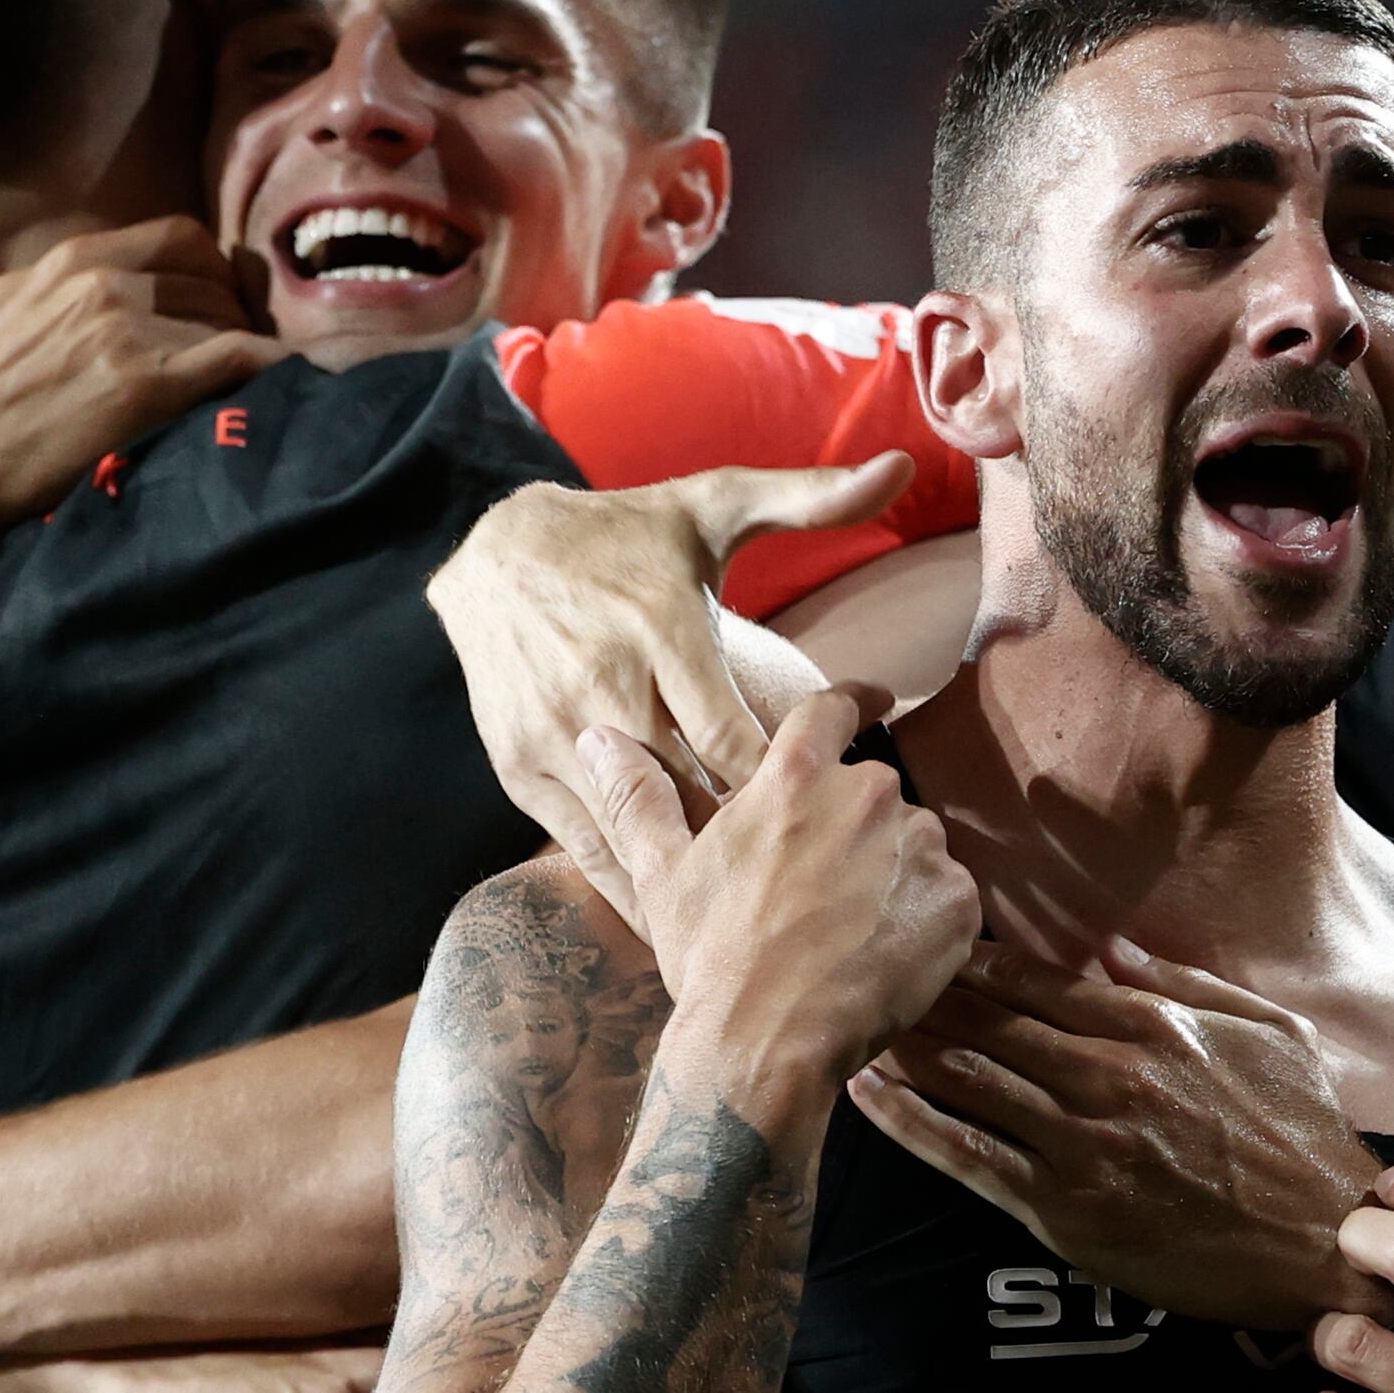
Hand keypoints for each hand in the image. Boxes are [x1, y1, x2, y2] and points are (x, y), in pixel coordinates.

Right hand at [0, 192, 279, 553]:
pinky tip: (283, 387)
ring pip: (231, 318)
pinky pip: (240, 359)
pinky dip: (270, 370)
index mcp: (72, 259)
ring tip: (253, 379)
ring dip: (248, 348)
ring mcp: (130, 331)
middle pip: (214, 277)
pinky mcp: (149, 383)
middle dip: (234, 311)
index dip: (206, 271)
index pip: (178, 237)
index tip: (210, 306)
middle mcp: (106, 283)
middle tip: (238, 350)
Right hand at [429, 459, 915, 932]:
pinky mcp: (519, 765)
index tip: (835, 819)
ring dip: (694, 877)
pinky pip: (583, 841)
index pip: (737, 739)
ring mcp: (555, 732)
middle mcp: (605, 685)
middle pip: (693, 793)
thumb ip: (811, 497)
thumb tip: (900, 469)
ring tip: (758, 923)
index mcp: (662, 629)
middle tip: (810, 887)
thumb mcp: (713, 504)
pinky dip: (632, 880)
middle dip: (750, 845)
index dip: (790, 791)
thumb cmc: (624, 535)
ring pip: (637, 827)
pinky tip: (679, 920)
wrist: (492, 555)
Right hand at [577, 686, 975, 1099]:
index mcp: (795, 778)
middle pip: (874, 791)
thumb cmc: (712, 959)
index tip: (874, 701)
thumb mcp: (663, 874)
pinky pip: (949, 895)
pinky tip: (886, 953)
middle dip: (856, 827)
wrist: (766, 1043)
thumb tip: (597, 737)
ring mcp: (920, 848)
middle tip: (823, 889)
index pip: (833, 710)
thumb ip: (638, 795)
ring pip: (915, 844)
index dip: (853, 703)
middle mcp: (866, 796)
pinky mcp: (957, 901)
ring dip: (894, 872)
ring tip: (852, 930)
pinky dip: (927, 917)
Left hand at [847, 938, 1388, 1328]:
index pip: (1036, 979)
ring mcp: (1083, 1145)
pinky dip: (911, 1123)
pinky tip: (866, 1095)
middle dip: (920, 993)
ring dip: (904, 1046)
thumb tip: (1112, 945)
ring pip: (969, 1080)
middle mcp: (1109, 1077)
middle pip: (988, 1022)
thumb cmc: (1301, 1134)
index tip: (926, 938)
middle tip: (860, 968)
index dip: (971, 959)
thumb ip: (1184, 983)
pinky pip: (970, 1158)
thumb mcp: (1266, 1032)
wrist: (1325, 1245)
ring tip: (849, 1019)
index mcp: (1154, 1027)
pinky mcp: (1065, 1211)